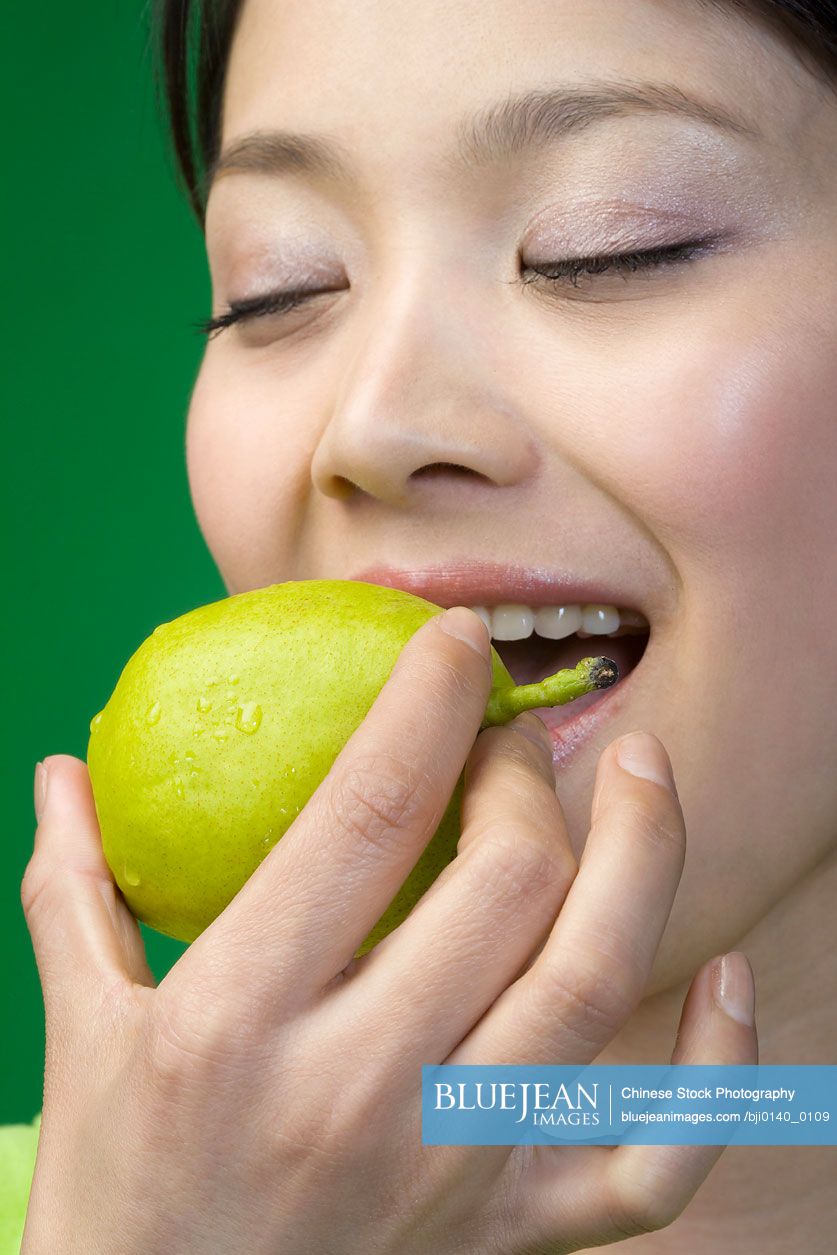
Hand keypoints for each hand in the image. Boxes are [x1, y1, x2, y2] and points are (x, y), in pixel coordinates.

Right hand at [21, 607, 755, 1253]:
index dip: (429, 707)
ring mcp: (450, 1168)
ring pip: (594, 984)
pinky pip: (653, 1157)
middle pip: (508, 883)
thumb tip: (62, 769)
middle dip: (529, 776)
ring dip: (643, 852)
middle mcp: (360, 1090)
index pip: (367, 816)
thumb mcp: (79, 1030)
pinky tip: (724, 970)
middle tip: (515, 738)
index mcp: (242, 1019)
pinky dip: (715, 1063)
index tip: (460, 641)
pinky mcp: (510, 1235)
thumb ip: (74, 887)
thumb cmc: (118, 1187)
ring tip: (645, 767)